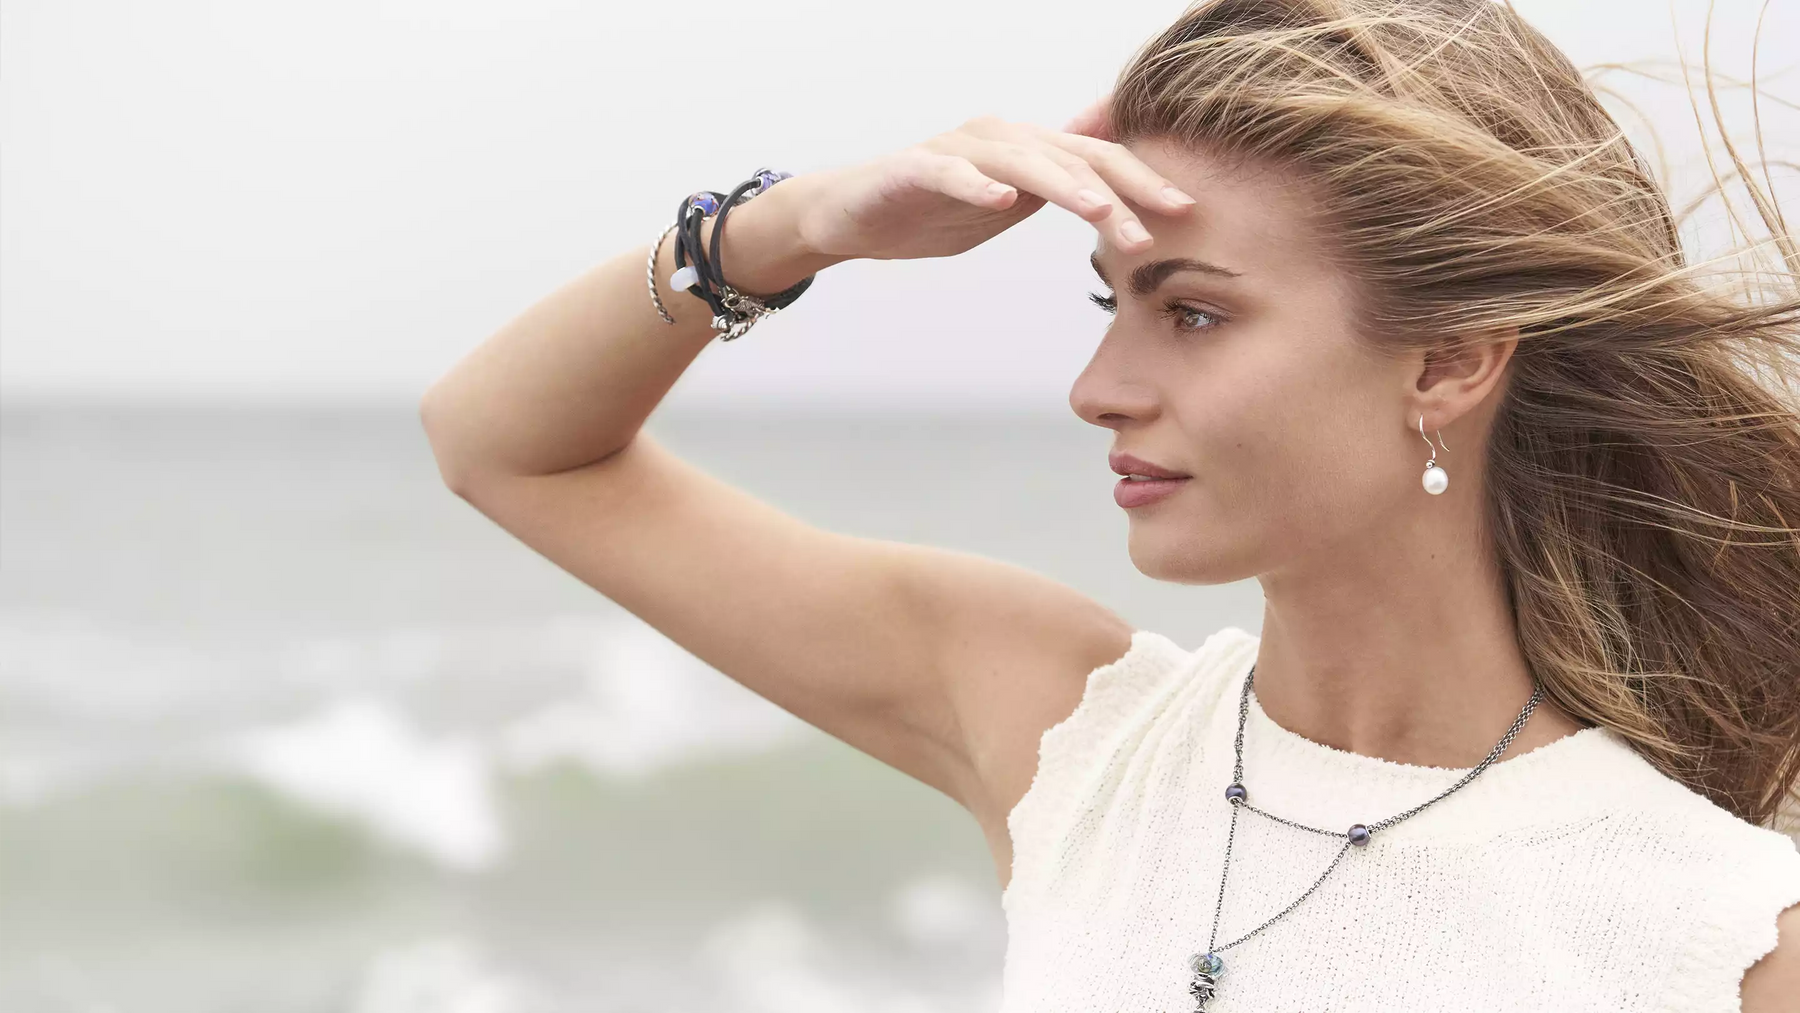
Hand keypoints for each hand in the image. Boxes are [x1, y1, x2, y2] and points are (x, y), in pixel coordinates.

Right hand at [785, 107, 1192, 262]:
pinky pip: (951, 174)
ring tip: (1099, 211)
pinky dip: (977, 185)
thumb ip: (1053, 188)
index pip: (1097, 162)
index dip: (1142, 182)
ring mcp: (957, 150)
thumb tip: (1109, 185)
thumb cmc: (927, 210)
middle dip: (1121, 191)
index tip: (1184, 211)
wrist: (849, 215)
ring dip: (1065, 187)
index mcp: (1026, 149)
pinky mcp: (914, 169)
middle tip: (1157, 226)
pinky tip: (1001, 201)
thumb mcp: (1005, 201)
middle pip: (1073, 158)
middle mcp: (999, 138)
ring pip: (1023, 164)